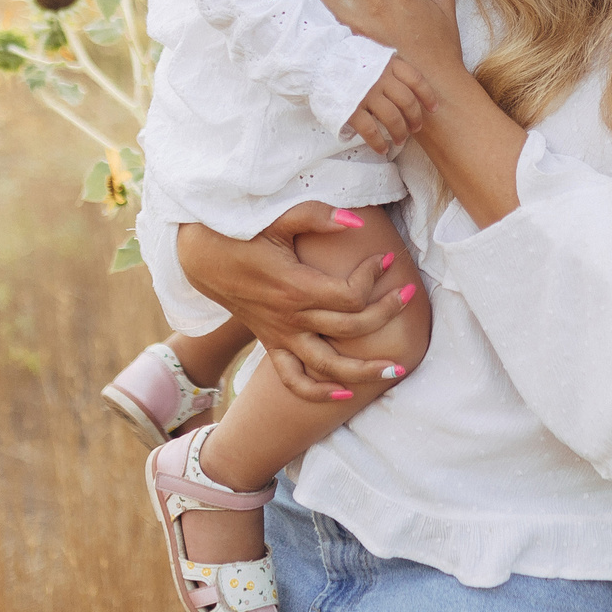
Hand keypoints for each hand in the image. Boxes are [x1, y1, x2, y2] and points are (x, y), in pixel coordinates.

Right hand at [176, 202, 406, 399]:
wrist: (201, 257)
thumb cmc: (240, 233)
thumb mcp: (276, 218)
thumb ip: (317, 217)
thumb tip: (356, 222)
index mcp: (294, 288)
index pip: (349, 294)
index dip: (373, 275)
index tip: (386, 257)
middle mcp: (290, 318)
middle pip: (350, 327)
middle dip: (386, 312)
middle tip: (410, 293)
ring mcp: (280, 335)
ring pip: (326, 366)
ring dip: (363, 372)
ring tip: (397, 369)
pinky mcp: (270, 343)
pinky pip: (293, 379)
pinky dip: (317, 393)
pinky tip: (343, 394)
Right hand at [348, 55, 438, 153]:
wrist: (316, 59)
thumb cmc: (345, 59)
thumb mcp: (372, 54)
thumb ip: (388, 66)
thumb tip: (407, 85)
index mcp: (387, 62)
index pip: (416, 80)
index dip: (427, 96)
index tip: (433, 109)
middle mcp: (380, 77)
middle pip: (407, 102)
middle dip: (415, 119)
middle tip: (415, 129)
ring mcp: (365, 93)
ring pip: (392, 118)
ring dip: (399, 133)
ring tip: (400, 141)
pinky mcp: (351, 109)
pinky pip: (370, 130)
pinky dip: (379, 142)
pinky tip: (382, 149)